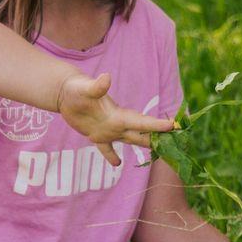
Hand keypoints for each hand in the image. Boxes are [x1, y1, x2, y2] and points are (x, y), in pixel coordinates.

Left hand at [57, 71, 175, 164]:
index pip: (142, 122)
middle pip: (142, 133)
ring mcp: (108, 130)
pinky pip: (106, 148)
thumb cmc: (77, 88)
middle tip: (175, 145)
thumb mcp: (86, 88)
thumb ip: (97, 86)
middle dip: (158, 138)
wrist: (66, 92)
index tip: (174, 127)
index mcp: (118, 115)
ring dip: (144, 145)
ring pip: (131, 140)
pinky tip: (116, 164)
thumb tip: (106, 77)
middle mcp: (117, 124)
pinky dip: (111, 155)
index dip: (157, 125)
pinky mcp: (96, 135)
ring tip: (159, 154)